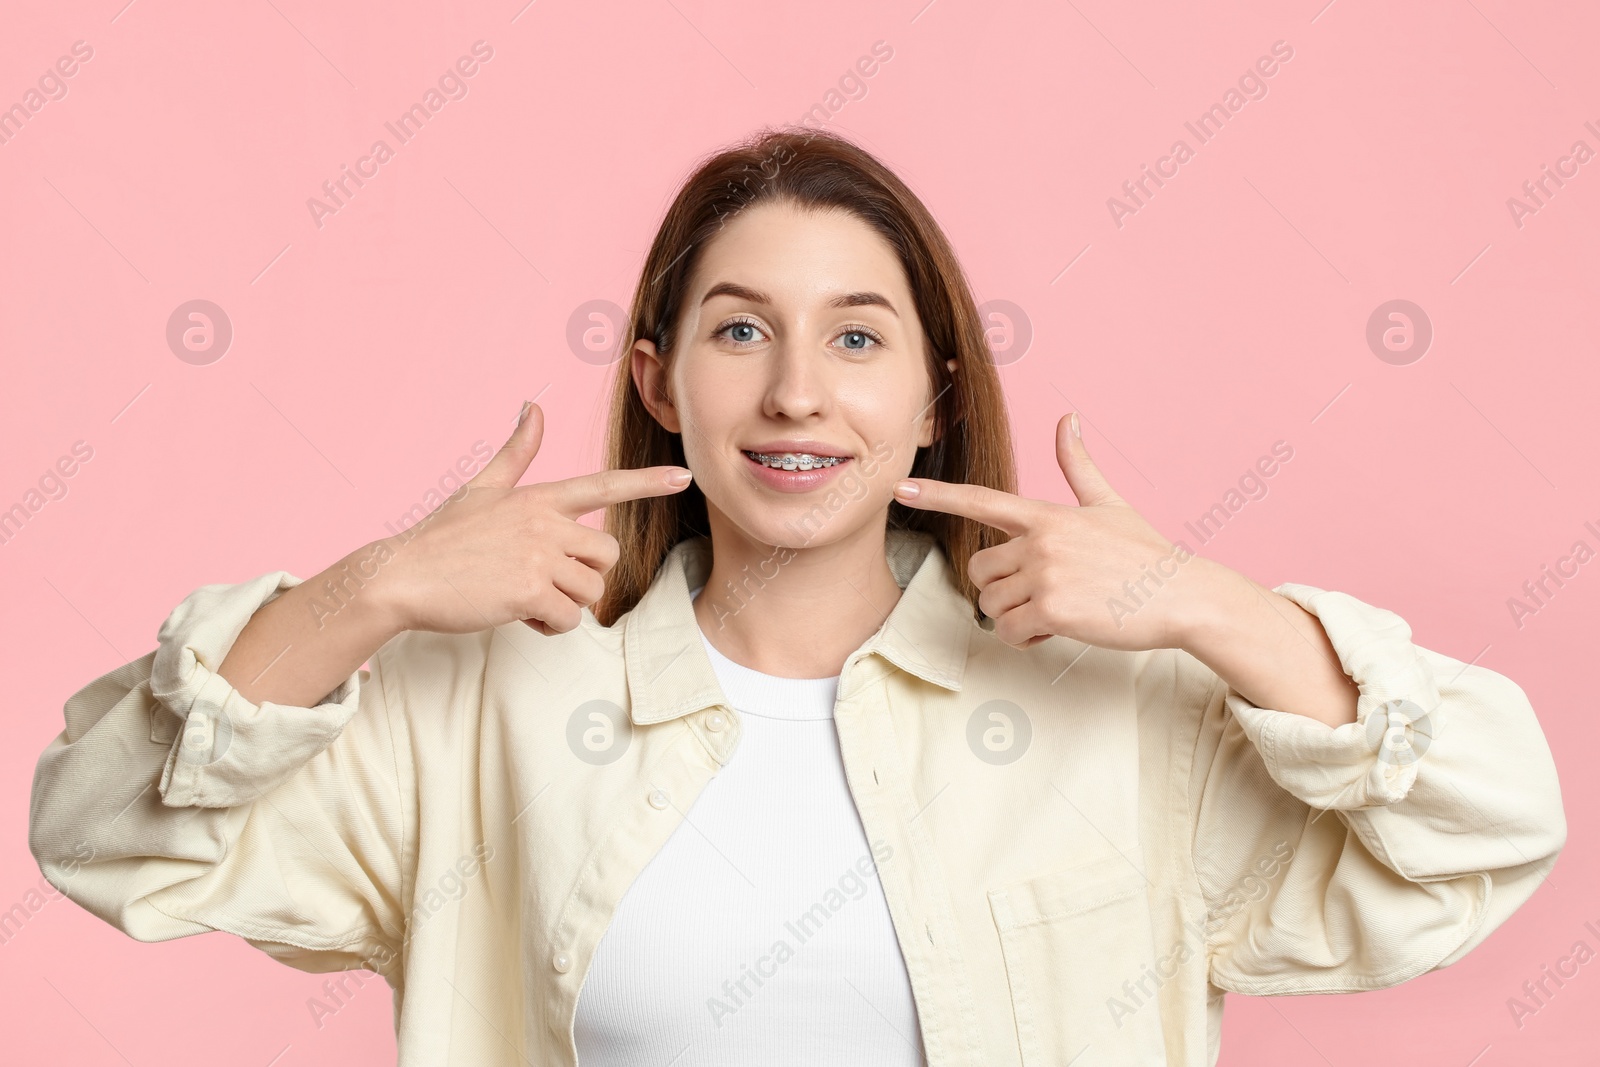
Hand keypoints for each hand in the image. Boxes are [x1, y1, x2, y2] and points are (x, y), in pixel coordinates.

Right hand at [372, 401, 692, 636]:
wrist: (400, 576)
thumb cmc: (441, 537)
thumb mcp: (481, 487)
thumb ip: (516, 452)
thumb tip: (533, 406)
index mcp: (538, 498)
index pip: (603, 485)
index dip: (646, 483)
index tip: (683, 476)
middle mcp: (544, 522)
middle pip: (606, 557)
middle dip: (584, 578)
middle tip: (544, 584)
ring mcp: (538, 554)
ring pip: (590, 592)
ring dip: (564, 606)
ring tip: (525, 600)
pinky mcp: (529, 589)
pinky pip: (567, 619)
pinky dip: (548, 627)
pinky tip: (519, 616)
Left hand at [893, 412, 1205, 650]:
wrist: (1182, 595)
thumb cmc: (1145, 554)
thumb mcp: (1109, 504)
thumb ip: (1078, 466)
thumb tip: (1067, 418)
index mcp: (1048, 515)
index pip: (981, 500)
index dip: (937, 495)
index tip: (900, 489)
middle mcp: (1040, 540)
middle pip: (980, 571)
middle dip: (1001, 590)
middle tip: (1040, 596)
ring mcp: (1046, 574)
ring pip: (992, 605)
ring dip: (1015, 617)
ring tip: (1055, 612)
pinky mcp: (1054, 608)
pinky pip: (1010, 630)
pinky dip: (1025, 638)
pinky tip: (1056, 630)